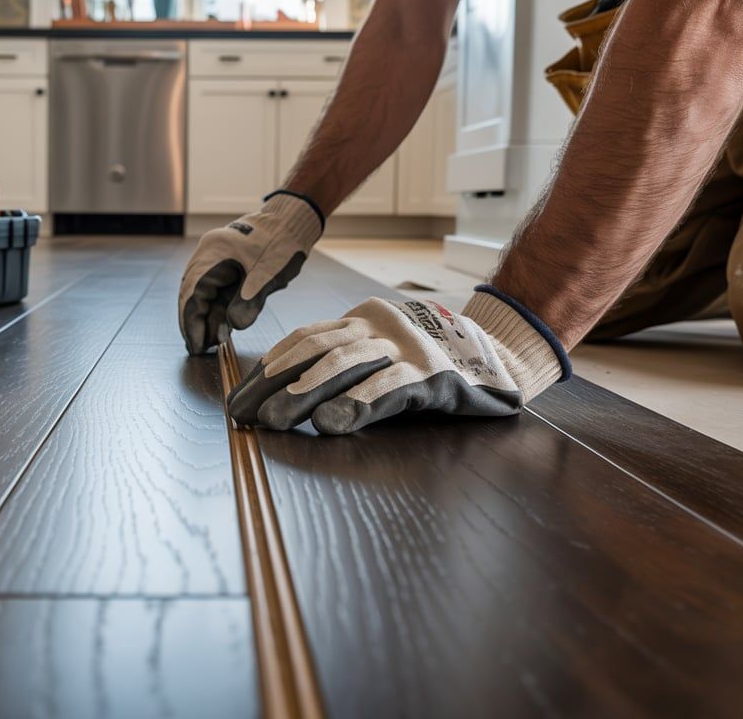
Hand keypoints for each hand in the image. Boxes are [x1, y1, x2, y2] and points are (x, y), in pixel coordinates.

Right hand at [179, 192, 322, 354]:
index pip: (193, 294)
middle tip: (198, 349)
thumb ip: (249, 302)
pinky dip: (214, 308)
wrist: (291, 222)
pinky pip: (213, 290)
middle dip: (193, 323)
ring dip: (204, 317)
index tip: (196, 345)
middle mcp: (207, 255)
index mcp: (213, 254)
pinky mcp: (224, 265)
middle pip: (191, 295)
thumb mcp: (268, 276)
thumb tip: (232, 326)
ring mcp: (213, 259)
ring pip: (201, 294)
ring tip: (208, 342)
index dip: (192, 322)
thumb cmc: (281, 243)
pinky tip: (218, 325)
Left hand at [227, 287, 569, 433]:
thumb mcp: (383, 355)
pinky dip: (358, 404)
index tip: (239, 395)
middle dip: (274, 384)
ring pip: (345, 364)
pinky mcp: (433, 375)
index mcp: (362, 320)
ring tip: (274, 419)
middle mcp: (379, 328)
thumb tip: (288, 397)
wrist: (502, 355)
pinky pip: (389, 388)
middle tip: (242, 415)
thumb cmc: (431, 364)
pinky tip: (332, 422)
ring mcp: (407, 349)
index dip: (269, 366)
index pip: (305, 339)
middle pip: (315, 351)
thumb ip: (345, 367)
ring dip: (304, 394)